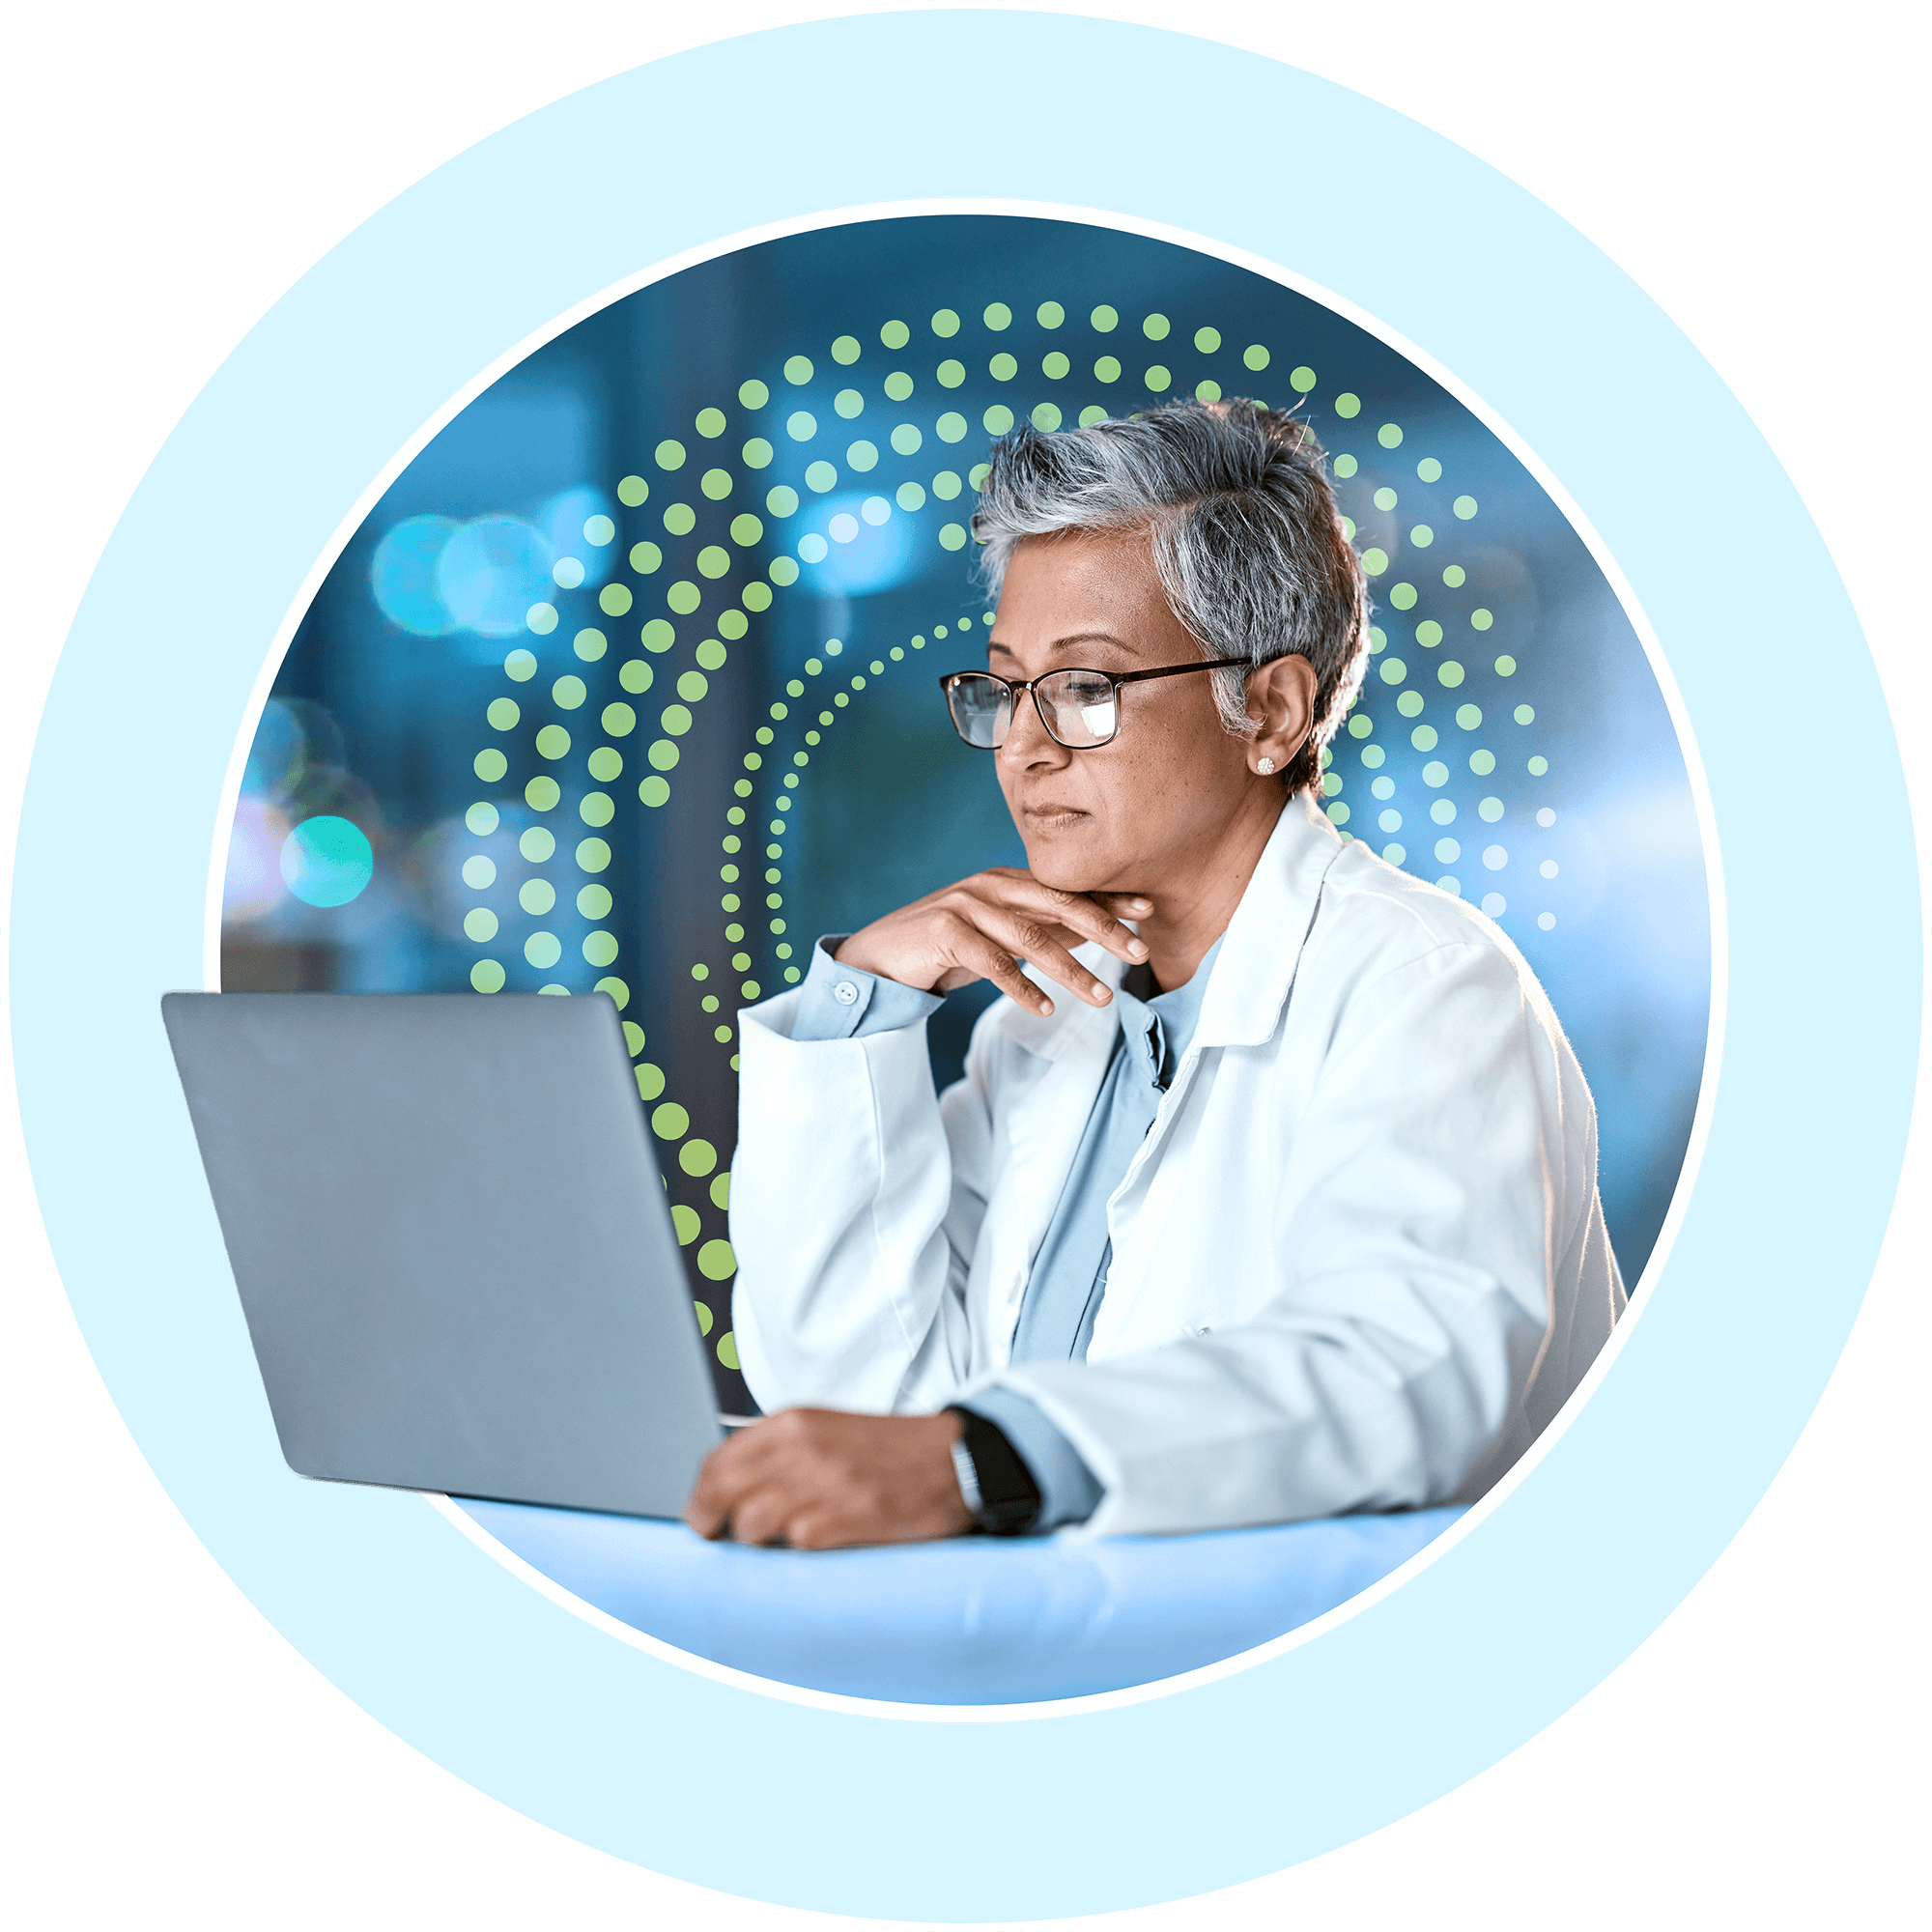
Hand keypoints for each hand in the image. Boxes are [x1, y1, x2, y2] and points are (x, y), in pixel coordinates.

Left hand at [683, 1408, 977, 1549]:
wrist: (953, 1459)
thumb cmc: (889, 1450)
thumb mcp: (826, 1430)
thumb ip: (778, 1451)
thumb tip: (729, 1487)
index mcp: (793, 1423)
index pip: (717, 1459)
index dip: (701, 1493)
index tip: (703, 1513)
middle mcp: (799, 1449)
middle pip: (719, 1492)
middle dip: (709, 1521)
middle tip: (716, 1536)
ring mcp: (818, 1486)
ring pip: (748, 1525)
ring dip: (757, 1540)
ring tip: (782, 1537)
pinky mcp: (840, 1521)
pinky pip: (792, 1546)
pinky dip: (798, 1550)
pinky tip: (819, 1540)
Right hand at [833, 867, 1152, 1016]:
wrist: (879, 957)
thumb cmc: (944, 948)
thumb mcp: (997, 934)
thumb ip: (1038, 928)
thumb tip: (1093, 932)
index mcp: (1005, 881)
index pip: (1066, 888)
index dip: (1107, 899)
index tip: (1147, 912)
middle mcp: (988, 885)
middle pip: (1057, 904)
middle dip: (1103, 928)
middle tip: (1139, 952)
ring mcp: (964, 905)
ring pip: (1030, 937)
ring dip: (1071, 969)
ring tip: (1101, 996)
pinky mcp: (943, 932)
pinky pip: (992, 961)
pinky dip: (1022, 987)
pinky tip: (1045, 1008)